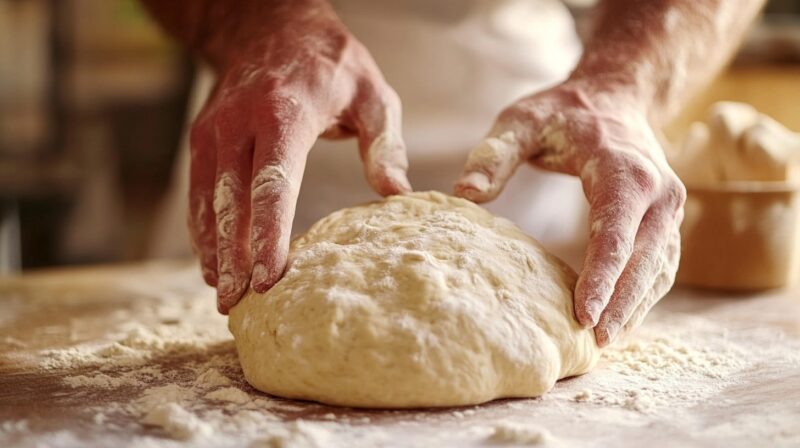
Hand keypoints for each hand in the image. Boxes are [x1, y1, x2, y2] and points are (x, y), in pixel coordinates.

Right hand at [190, 2, 409, 312]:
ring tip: (222, 295)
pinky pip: (198, 191)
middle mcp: (240, 124)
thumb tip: (396, 194)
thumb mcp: (371, 92)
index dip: (268, 234)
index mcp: (284, 114)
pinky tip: (211, 261)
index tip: (268, 277)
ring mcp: (215, 131)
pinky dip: (202, 229)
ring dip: (213, 250)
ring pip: (208, 201)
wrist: (269, 25)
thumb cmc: (330, 64)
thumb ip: (383, 143)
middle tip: (236, 304)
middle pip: (233, 201)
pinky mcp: (203, 139)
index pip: (273, 183)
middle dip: (233, 256)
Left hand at [454, 81, 685, 346]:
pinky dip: (640, 296)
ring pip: (657, 270)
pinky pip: (658, 266)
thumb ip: (494, 153)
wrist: (613, 97)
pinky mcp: (665, 222)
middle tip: (593, 344)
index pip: (615, 234)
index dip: (601, 278)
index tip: (585, 316)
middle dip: (621, 305)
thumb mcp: (522, 120)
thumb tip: (464, 193)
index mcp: (626, 171)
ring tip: (603, 342)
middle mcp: (659, 193)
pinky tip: (617, 319)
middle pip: (643, 261)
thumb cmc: (564, 112)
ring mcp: (668, 210)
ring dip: (634, 307)